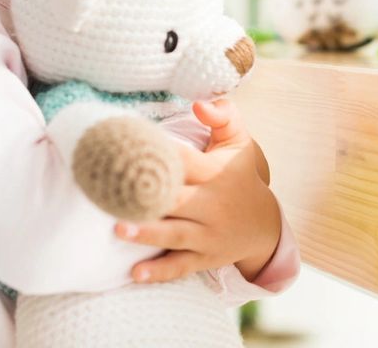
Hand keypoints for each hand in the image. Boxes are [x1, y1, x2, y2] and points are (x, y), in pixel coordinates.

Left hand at [114, 98, 281, 283]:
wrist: (265, 225)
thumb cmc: (240, 173)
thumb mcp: (239, 141)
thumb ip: (221, 116)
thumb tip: (198, 104)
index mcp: (214, 172)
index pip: (185, 160)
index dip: (162, 153)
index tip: (132, 147)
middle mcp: (212, 204)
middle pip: (177, 200)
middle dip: (148, 198)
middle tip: (113, 193)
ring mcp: (209, 234)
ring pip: (175, 234)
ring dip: (147, 234)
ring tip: (118, 229)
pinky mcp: (205, 257)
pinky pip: (181, 266)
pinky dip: (159, 272)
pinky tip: (135, 273)